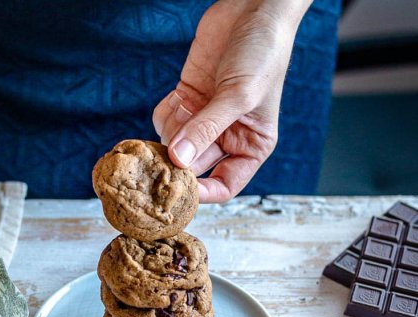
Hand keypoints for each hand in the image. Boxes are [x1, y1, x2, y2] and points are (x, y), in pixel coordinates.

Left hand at [153, 0, 310, 202]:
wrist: (254, 7)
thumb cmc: (263, 53)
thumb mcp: (239, 95)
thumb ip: (207, 128)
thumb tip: (178, 159)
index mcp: (250, 146)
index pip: (224, 185)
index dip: (203, 192)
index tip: (181, 191)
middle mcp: (226, 137)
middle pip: (194, 166)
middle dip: (178, 162)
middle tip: (160, 159)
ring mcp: (204, 119)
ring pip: (175, 145)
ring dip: (170, 134)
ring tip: (182, 112)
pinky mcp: (187, 100)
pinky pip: (166, 121)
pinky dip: (165, 114)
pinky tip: (177, 97)